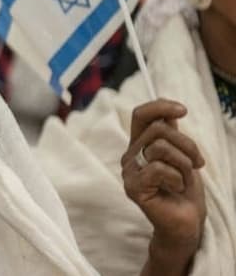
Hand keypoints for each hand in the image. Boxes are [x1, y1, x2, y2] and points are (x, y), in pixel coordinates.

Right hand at [121, 100, 205, 273]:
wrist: (187, 222)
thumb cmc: (184, 190)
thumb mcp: (182, 155)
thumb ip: (171, 134)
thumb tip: (170, 111)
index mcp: (140, 144)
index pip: (140, 115)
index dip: (159, 106)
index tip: (183, 111)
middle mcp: (130, 155)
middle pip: (158, 130)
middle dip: (187, 144)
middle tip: (198, 163)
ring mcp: (130, 172)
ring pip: (159, 148)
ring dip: (183, 164)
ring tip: (184, 179)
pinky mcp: (133, 187)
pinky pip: (158, 169)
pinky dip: (176, 179)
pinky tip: (175, 189)